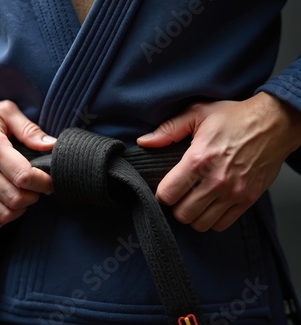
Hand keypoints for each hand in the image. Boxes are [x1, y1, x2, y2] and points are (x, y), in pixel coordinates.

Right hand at [0, 84, 55, 228]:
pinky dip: (5, 216)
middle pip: (16, 199)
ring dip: (21, 208)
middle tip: (37, 186)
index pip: (23, 177)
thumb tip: (52, 145)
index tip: (48, 179)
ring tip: (23, 194)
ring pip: (4, 214)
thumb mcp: (5, 112)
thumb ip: (30, 130)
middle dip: (35, 196)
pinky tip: (9, 202)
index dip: (43, 182)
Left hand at [137, 92, 300, 231]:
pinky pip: (222, 225)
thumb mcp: (197, 113)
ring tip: (194, 201)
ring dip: (193, 215)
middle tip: (179, 195)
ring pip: (201, 224)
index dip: (161, 193)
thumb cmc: (234, 118)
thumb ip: (168, 130)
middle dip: (176, 206)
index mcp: (199, 159)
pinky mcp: (247, 199)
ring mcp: (234, 193)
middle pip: (182, 214)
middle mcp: (216, 180)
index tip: (165, 187)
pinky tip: (210, 205)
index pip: (168, 194)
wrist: (275, 123)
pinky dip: (212, 220)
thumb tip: (144, 142)